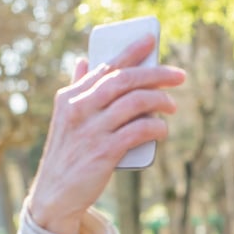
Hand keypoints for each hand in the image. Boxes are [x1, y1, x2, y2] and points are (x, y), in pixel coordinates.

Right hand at [27, 35, 185, 233]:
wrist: (55, 194)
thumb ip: (77, 89)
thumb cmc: (68, 154)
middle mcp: (79, 109)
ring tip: (173, 106)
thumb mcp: (66, 118)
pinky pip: (138, 131)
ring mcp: (92, 130)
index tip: (151, 40)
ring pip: (134, 102)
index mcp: (70, 97)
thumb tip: (82, 61)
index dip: (131, 51)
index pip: (105, 66)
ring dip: (160, 101)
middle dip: (155, 74)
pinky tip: (163, 129)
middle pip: (124, 80)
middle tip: (179, 76)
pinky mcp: (104, 152)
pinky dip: (155, 127)